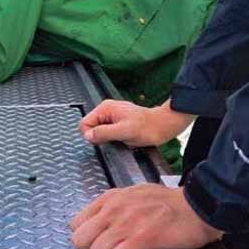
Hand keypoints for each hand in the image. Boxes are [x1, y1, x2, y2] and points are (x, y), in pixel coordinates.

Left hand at [69, 184, 222, 248]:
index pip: (76, 224)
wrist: (196, 205)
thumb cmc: (165, 202)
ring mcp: (127, 223)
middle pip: (80, 240)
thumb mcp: (130, 194)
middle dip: (92, 248)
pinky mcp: (143, 238)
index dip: (87, 236)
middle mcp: (113, 209)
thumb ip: (110, 206)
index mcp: (109, 198)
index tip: (100, 239)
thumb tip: (93, 222)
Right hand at [79, 99, 194, 146]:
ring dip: (107, 139)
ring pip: (99, 132)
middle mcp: (107, 110)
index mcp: (105, 108)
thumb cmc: (147, 127)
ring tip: (121, 138)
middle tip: (115, 139)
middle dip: (99, 137)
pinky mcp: (118, 123)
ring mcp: (112, 116)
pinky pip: (107, 133)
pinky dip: (112, 138)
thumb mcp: (124, 131)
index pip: (84, 123)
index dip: (91, 135)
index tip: (103, 140)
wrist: (164, 126)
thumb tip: (87, 136)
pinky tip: (123, 139)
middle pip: (91, 128)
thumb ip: (103, 132)